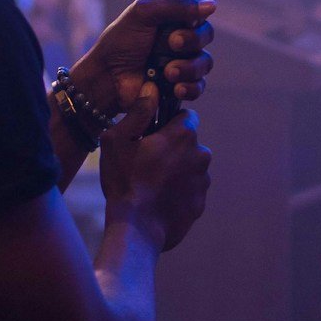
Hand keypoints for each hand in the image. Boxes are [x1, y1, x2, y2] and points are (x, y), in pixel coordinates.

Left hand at [74, 0, 214, 119]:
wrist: (107, 78)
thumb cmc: (120, 42)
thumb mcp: (142, 14)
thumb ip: (176, 6)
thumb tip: (212, 6)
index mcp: (171, 14)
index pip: (202, 5)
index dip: (202, 10)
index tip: (191, 18)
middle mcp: (180, 35)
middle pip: (206, 34)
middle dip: (193, 39)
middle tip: (173, 43)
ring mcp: (181, 61)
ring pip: (205, 62)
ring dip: (190, 66)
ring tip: (168, 72)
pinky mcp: (180, 85)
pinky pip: (199, 86)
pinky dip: (190, 87)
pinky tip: (176, 88)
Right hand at [99, 91, 211, 250]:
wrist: (136, 230)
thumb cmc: (123, 182)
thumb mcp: (116, 140)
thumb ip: (138, 112)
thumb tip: (151, 90)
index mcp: (183, 135)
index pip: (186, 117)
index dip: (169, 123)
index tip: (154, 135)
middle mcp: (200, 154)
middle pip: (189, 143)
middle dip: (174, 148)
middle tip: (148, 161)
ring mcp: (203, 181)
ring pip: (191, 166)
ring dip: (178, 170)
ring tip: (152, 184)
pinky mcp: (201, 203)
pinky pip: (191, 189)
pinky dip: (179, 191)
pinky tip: (159, 200)